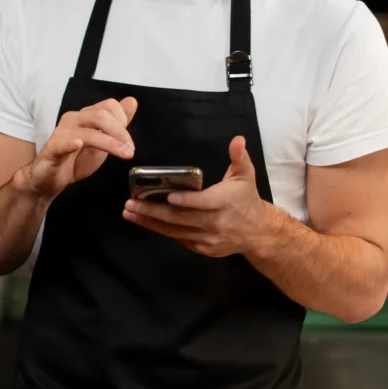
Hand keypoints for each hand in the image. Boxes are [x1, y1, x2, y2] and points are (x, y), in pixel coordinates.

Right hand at [20, 97, 138, 198]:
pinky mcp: (53, 150)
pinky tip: (78, 144)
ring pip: (88, 131)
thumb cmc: (75, 159)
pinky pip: (62, 144)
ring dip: (109, 142)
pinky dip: (70, 144)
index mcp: (85, 116)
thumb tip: (132, 101)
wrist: (49, 179)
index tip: (129, 141)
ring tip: (123, 154)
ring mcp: (62, 134)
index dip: (123, 120)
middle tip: (130, 150)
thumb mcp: (102, 141)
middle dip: (120, 132)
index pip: (108, 106)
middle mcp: (73, 120)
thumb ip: (117, 123)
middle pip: (100, 115)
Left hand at [122, 136, 273, 257]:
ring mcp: (207, 239)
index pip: (203, 203)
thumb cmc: (246, 199)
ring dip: (150, 222)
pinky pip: (178, 239)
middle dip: (153, 211)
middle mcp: (215, 223)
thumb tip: (237, 140)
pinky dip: (160, 230)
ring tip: (129, 212)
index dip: (187, 200)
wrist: (257, 233)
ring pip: (175, 231)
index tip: (168, 195)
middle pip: (181, 219)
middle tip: (131, 203)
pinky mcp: (202, 248)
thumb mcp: (246, 175)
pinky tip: (144, 221)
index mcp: (225, 203)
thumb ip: (239, 157)